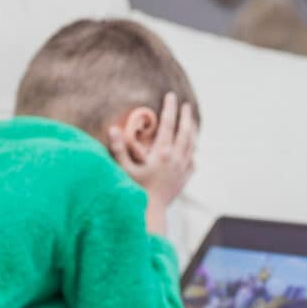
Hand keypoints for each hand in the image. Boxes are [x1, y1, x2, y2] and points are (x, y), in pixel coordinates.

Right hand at [108, 92, 196, 210]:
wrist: (151, 212)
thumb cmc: (135, 189)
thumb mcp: (124, 168)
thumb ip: (119, 148)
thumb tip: (114, 128)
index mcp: (162, 153)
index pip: (169, 125)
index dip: (170, 109)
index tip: (171, 95)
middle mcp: (176, 159)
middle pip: (185, 132)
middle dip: (186, 116)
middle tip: (186, 104)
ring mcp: (183, 169)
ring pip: (191, 145)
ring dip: (192, 131)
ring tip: (191, 122)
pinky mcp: (185, 179)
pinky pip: (192, 161)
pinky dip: (192, 152)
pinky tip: (191, 149)